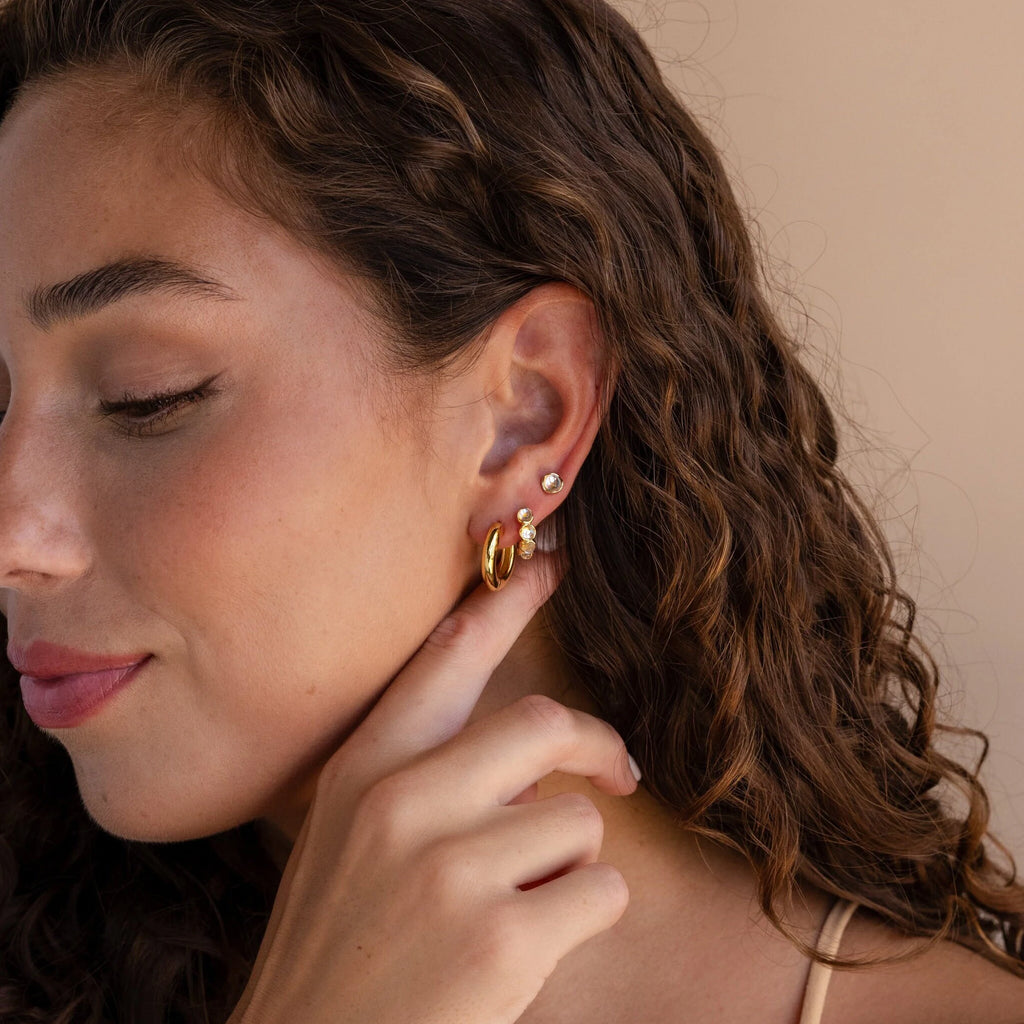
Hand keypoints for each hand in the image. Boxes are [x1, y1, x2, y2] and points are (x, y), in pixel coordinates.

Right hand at [228, 553, 637, 1023]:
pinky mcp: (500, 940)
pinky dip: (585, 915)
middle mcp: (402, 803)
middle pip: (543, 724)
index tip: (551, 562)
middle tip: (619, 771)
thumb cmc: (341, 949)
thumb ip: (420, 780)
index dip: (505, 605)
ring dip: (570, 863)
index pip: (446, 659)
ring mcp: (449, 869)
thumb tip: (524, 751)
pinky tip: (527, 951)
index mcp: (362, 771)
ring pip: (579, 821)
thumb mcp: (351, 841)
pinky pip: (601, 890)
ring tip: (517, 908)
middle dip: (596, 745)